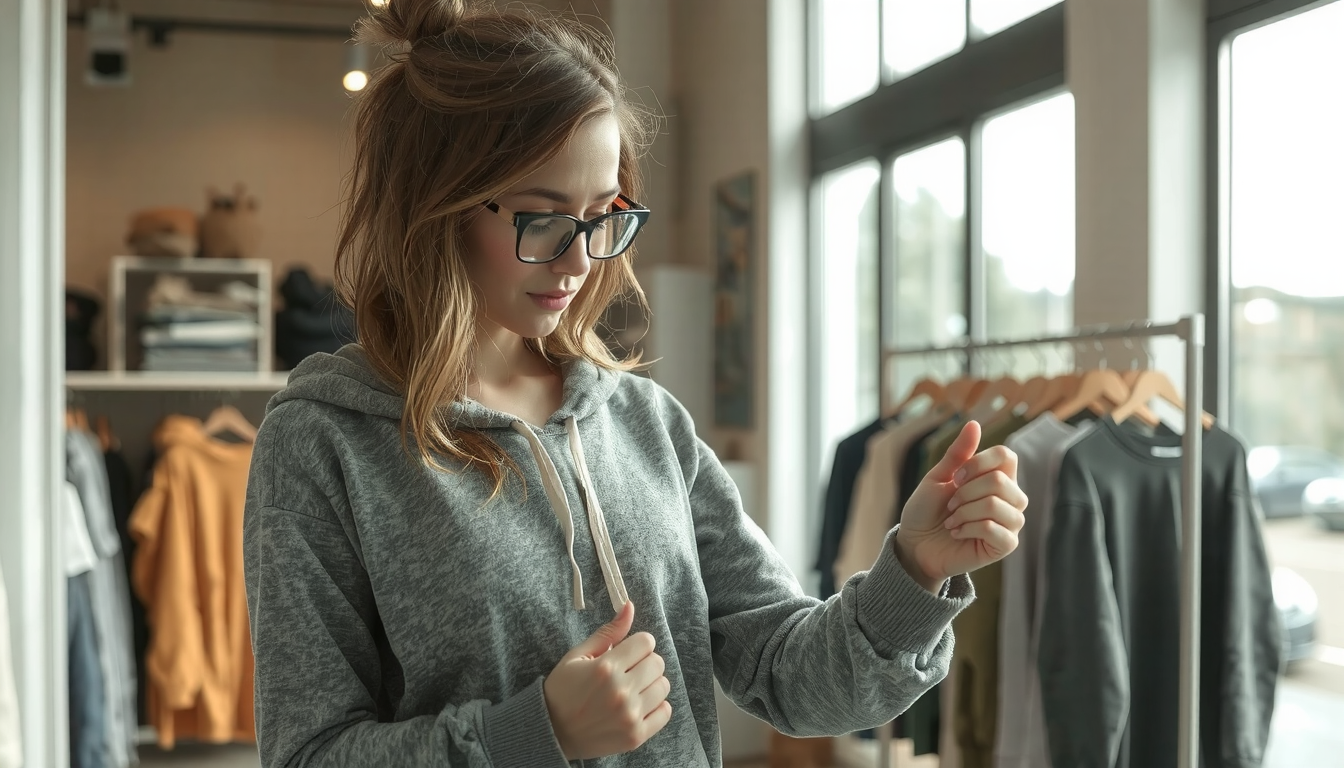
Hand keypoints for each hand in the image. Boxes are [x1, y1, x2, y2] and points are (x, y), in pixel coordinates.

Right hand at [543, 601, 672, 759]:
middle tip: (629, 671)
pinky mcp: (635, 736)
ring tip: (633, 688)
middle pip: (657, 663)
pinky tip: (639, 705)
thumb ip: (608, 632)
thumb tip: (630, 606)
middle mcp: (620, 692)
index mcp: (605, 668)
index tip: (628, 653)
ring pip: (664, 686)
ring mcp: (629, 716)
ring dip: (651, 684)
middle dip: (645, 662)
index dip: (637, 644)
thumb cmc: (563, 689)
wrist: (551, 732)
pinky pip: (665, 712)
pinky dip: (657, 706)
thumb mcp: (578, 655)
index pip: (646, 642)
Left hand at [894, 420, 1026, 590]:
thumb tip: (973, 423)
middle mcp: (1011, 499)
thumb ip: (958, 453)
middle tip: (950, 505)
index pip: (1007, 456)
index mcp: (998, 478)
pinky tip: (958, 533)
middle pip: (1000, 481)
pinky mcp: (1004, 545)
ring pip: (995, 505)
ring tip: (952, 520)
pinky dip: (968, 528)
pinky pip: (992, 529)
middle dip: (964, 492)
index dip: (978, 463)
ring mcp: (1010, 523)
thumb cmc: (927, 510)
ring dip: (964, 511)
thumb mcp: (938, 477)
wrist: (915, 544)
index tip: (955, 477)